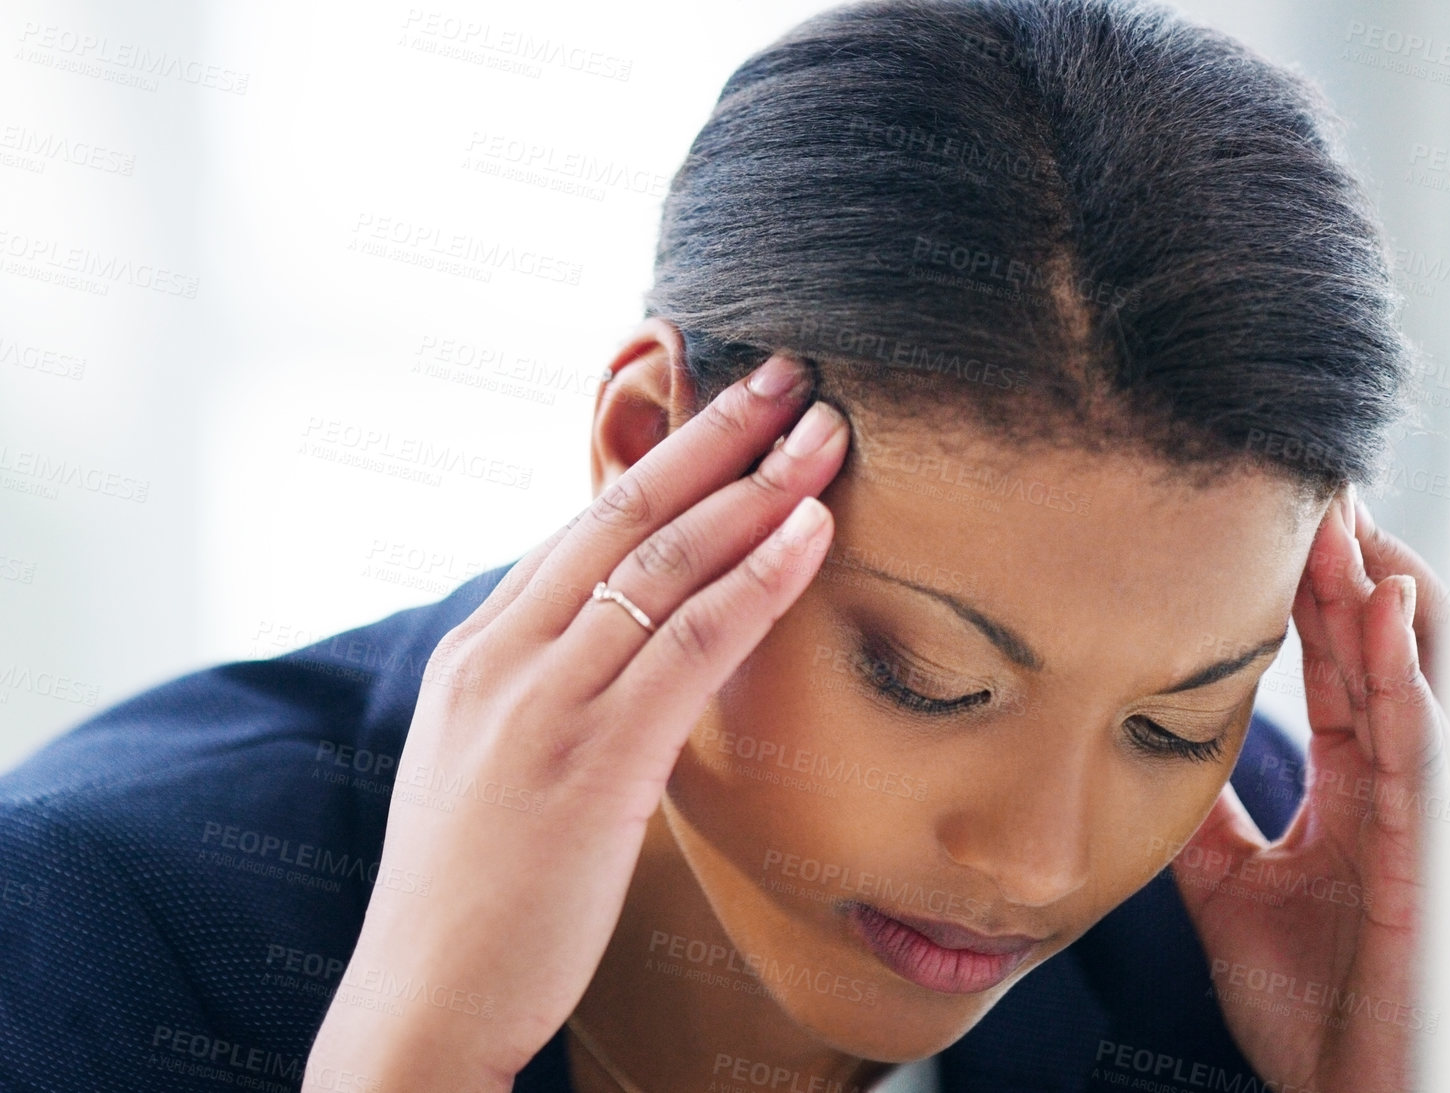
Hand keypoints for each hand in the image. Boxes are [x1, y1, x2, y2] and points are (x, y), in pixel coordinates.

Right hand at [304, 354, 850, 1090]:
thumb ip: (558, 693)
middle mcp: (505, 654)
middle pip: (624, 514)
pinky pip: (690, 643)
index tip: (727, 405)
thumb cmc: (476, 892)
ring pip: (663, 563)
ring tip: (823, 432)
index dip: (664, 456)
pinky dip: (756, 578)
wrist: (422, 1001)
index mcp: (482, 649)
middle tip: (790, 374)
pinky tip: (809, 532)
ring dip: (754, 486)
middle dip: (715, 434)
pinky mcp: (589, 761)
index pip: (585, 525)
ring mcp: (542, 702)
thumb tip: (636, 654)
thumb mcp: (498, 763)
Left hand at [1170, 488, 1449, 1092]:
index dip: (1308, 593)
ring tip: (1339, 517)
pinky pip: (1426, 741)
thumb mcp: (1234, 894)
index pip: (1333, 667)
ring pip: (1413, 674)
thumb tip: (1148, 755)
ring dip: (1377, 590)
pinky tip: (1380, 608)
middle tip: (1307, 483)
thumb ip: (1207, 822)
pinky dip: (1405, 671)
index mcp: (1353, 792)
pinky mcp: (1436, 848)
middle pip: (1377, 649)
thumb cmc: (1309, 1010)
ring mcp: (1422, 811)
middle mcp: (1395, 787)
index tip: (1271, 518)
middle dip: (1346, 566)